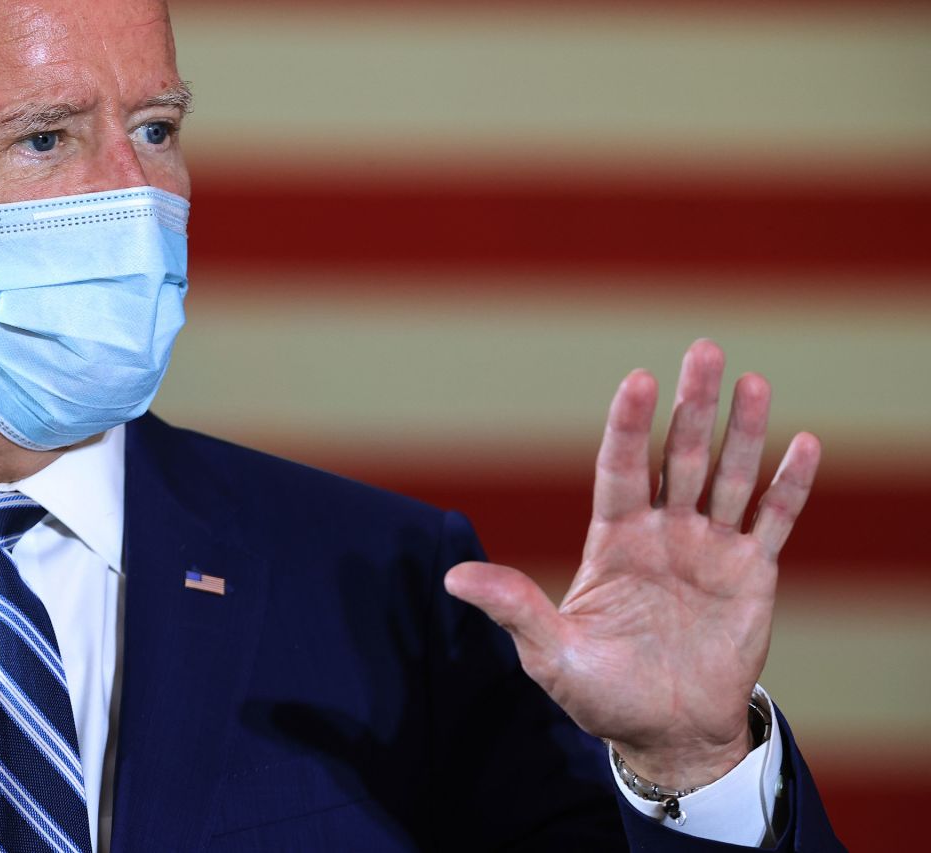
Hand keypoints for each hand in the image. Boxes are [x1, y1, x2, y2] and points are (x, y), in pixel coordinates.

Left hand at [444, 339, 820, 787]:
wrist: (667, 734)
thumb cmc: (602, 693)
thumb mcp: (551, 654)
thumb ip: (514, 608)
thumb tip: (452, 578)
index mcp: (613, 540)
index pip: (620, 468)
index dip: (628, 425)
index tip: (638, 380)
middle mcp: (662, 532)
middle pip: (678, 456)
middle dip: (691, 406)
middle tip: (704, 350)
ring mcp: (709, 548)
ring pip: (728, 476)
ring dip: (742, 431)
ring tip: (751, 381)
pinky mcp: (752, 574)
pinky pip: (773, 520)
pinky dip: (790, 485)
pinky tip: (804, 443)